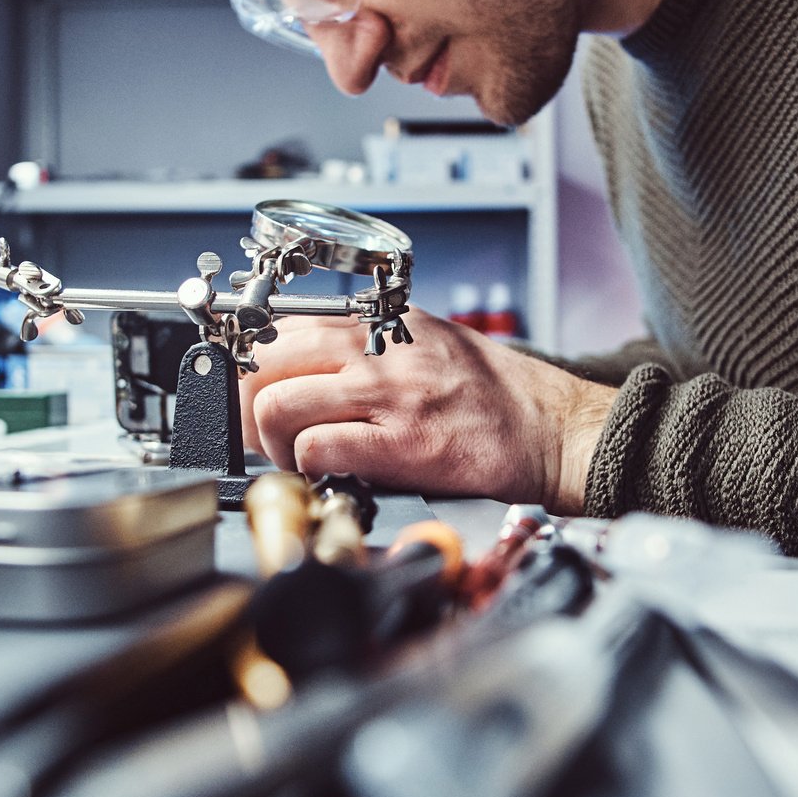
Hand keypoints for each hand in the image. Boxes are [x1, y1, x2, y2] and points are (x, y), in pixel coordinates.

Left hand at [237, 308, 616, 512]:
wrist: (551, 427)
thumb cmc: (493, 393)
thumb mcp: (426, 342)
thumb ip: (368, 346)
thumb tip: (304, 365)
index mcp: (382, 322)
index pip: (284, 328)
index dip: (252, 364)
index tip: (246, 389)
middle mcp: (379, 351)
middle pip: (267, 362)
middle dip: (246, 402)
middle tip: (256, 431)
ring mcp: (389, 397)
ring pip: (278, 406)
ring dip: (271, 441)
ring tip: (292, 457)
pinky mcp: (402, 445)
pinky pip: (317, 449)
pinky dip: (305, 467)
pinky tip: (323, 474)